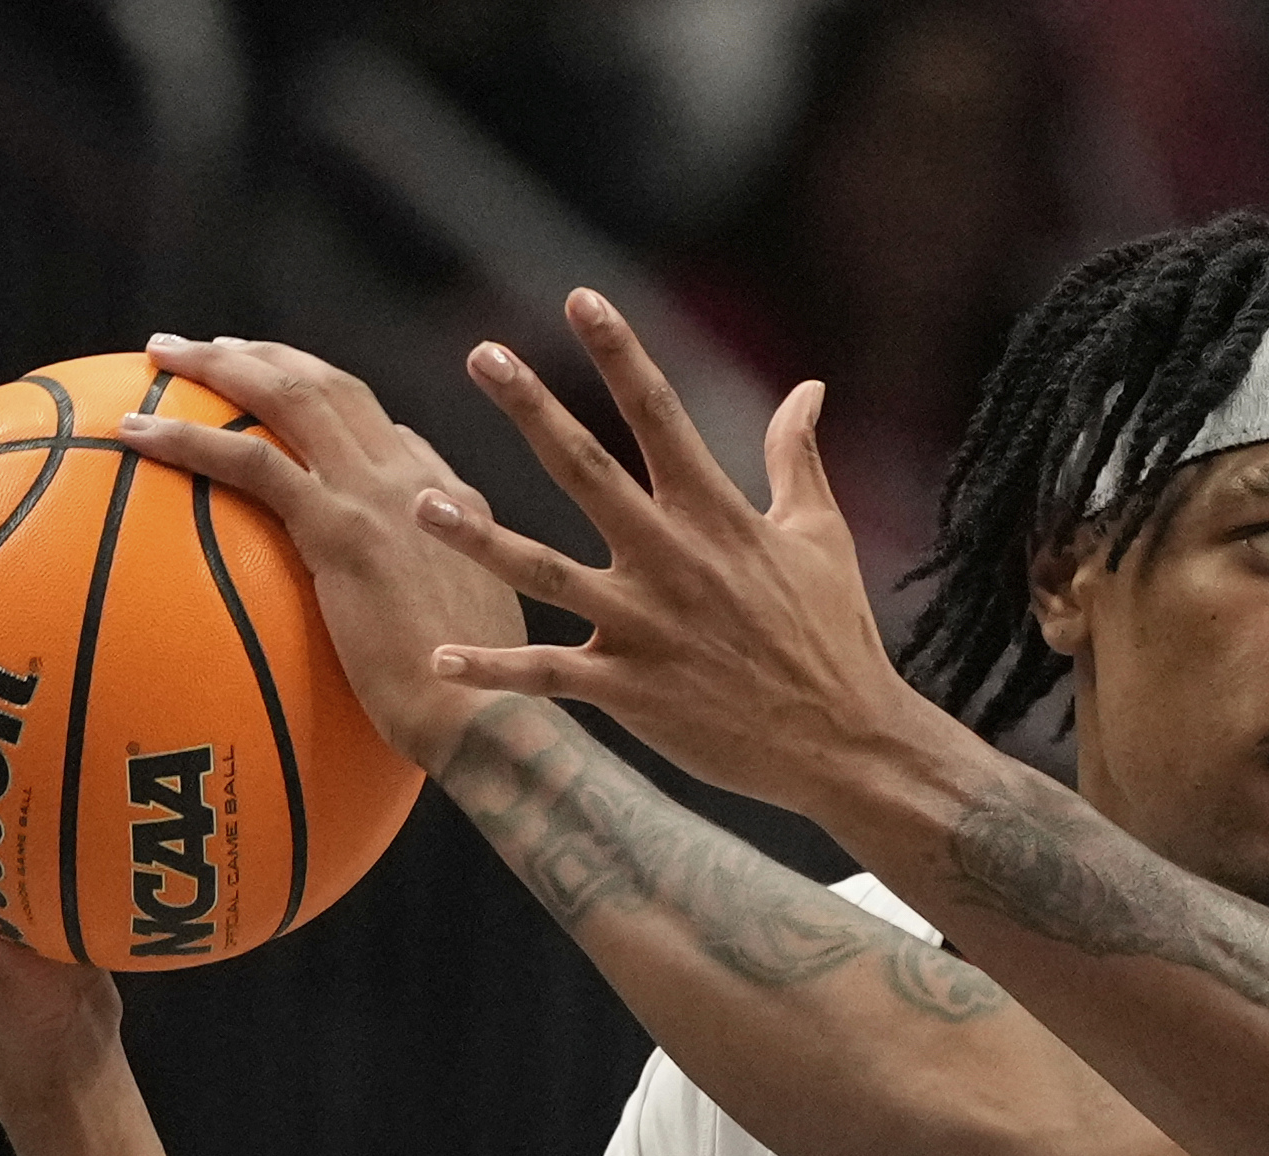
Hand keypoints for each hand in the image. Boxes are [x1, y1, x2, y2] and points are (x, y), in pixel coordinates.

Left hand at [116, 334, 530, 770]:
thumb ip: (436, 598)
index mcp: (450, 502)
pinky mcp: (341, 529)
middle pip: (333, 387)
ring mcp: (378, 497)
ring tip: (163, 355)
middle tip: (210, 348)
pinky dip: (189, 438)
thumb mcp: (474, 633)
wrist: (491, 713)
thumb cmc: (479, 702)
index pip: (382, 430)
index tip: (280, 397)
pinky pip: (251, 463)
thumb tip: (400, 603)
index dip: (326, 401)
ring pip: (291, 397)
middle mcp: (414, 481)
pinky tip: (136, 433)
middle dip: (266, 355)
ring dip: (221, 364)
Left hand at [415, 289, 920, 820]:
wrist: (847, 744)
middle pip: (587, 471)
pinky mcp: (633, 692)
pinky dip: (494, 670)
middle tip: (482, 355)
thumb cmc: (834, 638)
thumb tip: (808, 388)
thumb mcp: (823, 536)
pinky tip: (439, 659)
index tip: (580, 299)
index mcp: (719, 517)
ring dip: (480, 539)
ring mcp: (647, 628)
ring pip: (545, 573)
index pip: (661, 416)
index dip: (621, 353)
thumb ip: (799, 457)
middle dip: (533, 410)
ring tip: (421, 505)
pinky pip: (549, 677)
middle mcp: (673, 561)